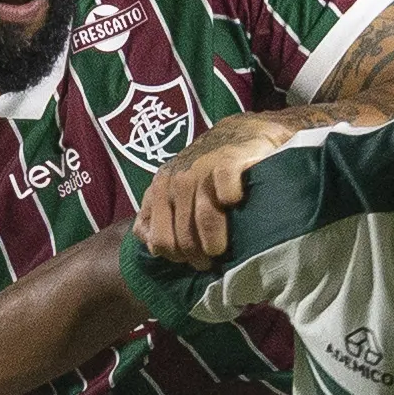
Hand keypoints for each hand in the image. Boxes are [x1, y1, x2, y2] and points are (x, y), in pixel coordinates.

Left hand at [133, 111, 299, 262]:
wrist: (242, 133)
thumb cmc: (208, 169)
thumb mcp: (173, 190)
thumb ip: (157, 216)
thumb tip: (152, 247)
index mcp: (160, 189)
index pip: (159, 239)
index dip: (176, 257)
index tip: (192, 259)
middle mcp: (177, 180)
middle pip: (182, 237)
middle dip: (199, 258)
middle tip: (213, 261)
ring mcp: (201, 170)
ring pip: (203, 220)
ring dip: (215, 243)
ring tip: (225, 251)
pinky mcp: (228, 160)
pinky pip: (225, 191)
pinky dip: (231, 202)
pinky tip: (237, 205)